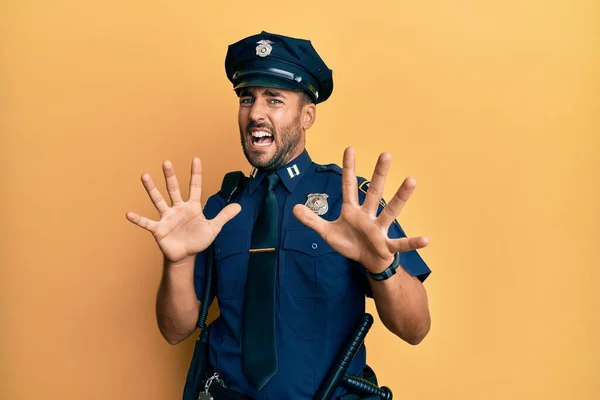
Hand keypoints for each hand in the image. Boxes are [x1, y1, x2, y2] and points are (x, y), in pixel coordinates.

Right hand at [126, 158, 240, 262]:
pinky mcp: (159, 229)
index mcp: (192, 207)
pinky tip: (129, 214)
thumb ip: (224, 216)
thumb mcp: (213, 228)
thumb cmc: (198, 240)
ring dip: (152, 189)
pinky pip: (147, 223)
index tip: (196, 159)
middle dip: (170, 176)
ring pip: (158, 200)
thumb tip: (239, 206)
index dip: (196, 174)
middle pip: (174, 189)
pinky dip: (138, 219)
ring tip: (145, 176)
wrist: (185, 255)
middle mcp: (178, 208)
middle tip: (167, 162)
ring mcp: (167, 217)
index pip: (195, 187)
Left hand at [293, 147, 428, 272]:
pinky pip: (401, 243)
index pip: (349, 186)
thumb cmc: (350, 244)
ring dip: (401, 197)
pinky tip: (426, 239)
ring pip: (391, 210)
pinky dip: (413, 242)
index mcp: (352, 211)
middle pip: (374, 192)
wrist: (367, 262)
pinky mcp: (387, 245)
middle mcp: (368, 215)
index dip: (349, 168)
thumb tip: (294, 207)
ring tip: (411, 180)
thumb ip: (312, 220)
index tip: (349, 148)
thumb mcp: (327, 233)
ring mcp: (379, 229)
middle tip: (386, 154)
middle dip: (379, 174)